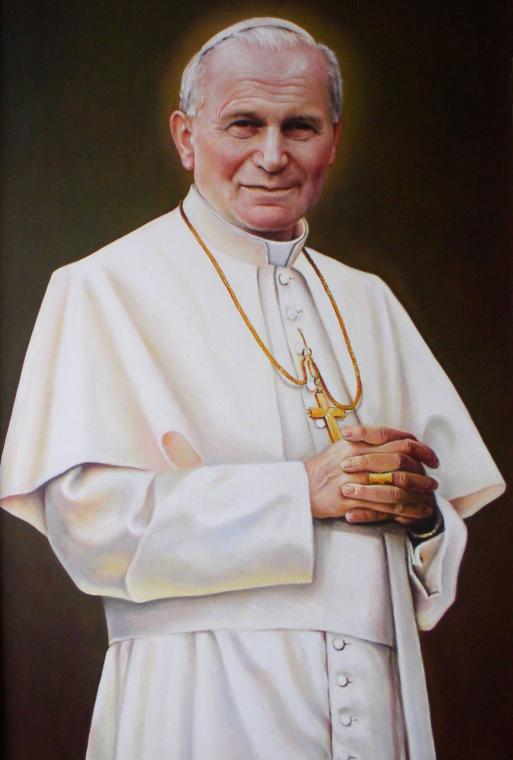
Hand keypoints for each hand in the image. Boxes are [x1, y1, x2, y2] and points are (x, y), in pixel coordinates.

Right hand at [304, 425, 438, 524]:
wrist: (300, 488)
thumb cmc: (322, 469)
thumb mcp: (342, 447)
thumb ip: (366, 441)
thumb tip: (393, 440)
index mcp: (357, 442)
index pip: (396, 439)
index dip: (419, 448)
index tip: (430, 457)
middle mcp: (357, 458)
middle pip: (400, 461)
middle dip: (421, 473)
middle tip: (432, 482)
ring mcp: (355, 480)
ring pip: (395, 486)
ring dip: (416, 493)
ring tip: (428, 499)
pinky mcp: (351, 500)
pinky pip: (383, 507)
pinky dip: (402, 511)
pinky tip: (413, 515)